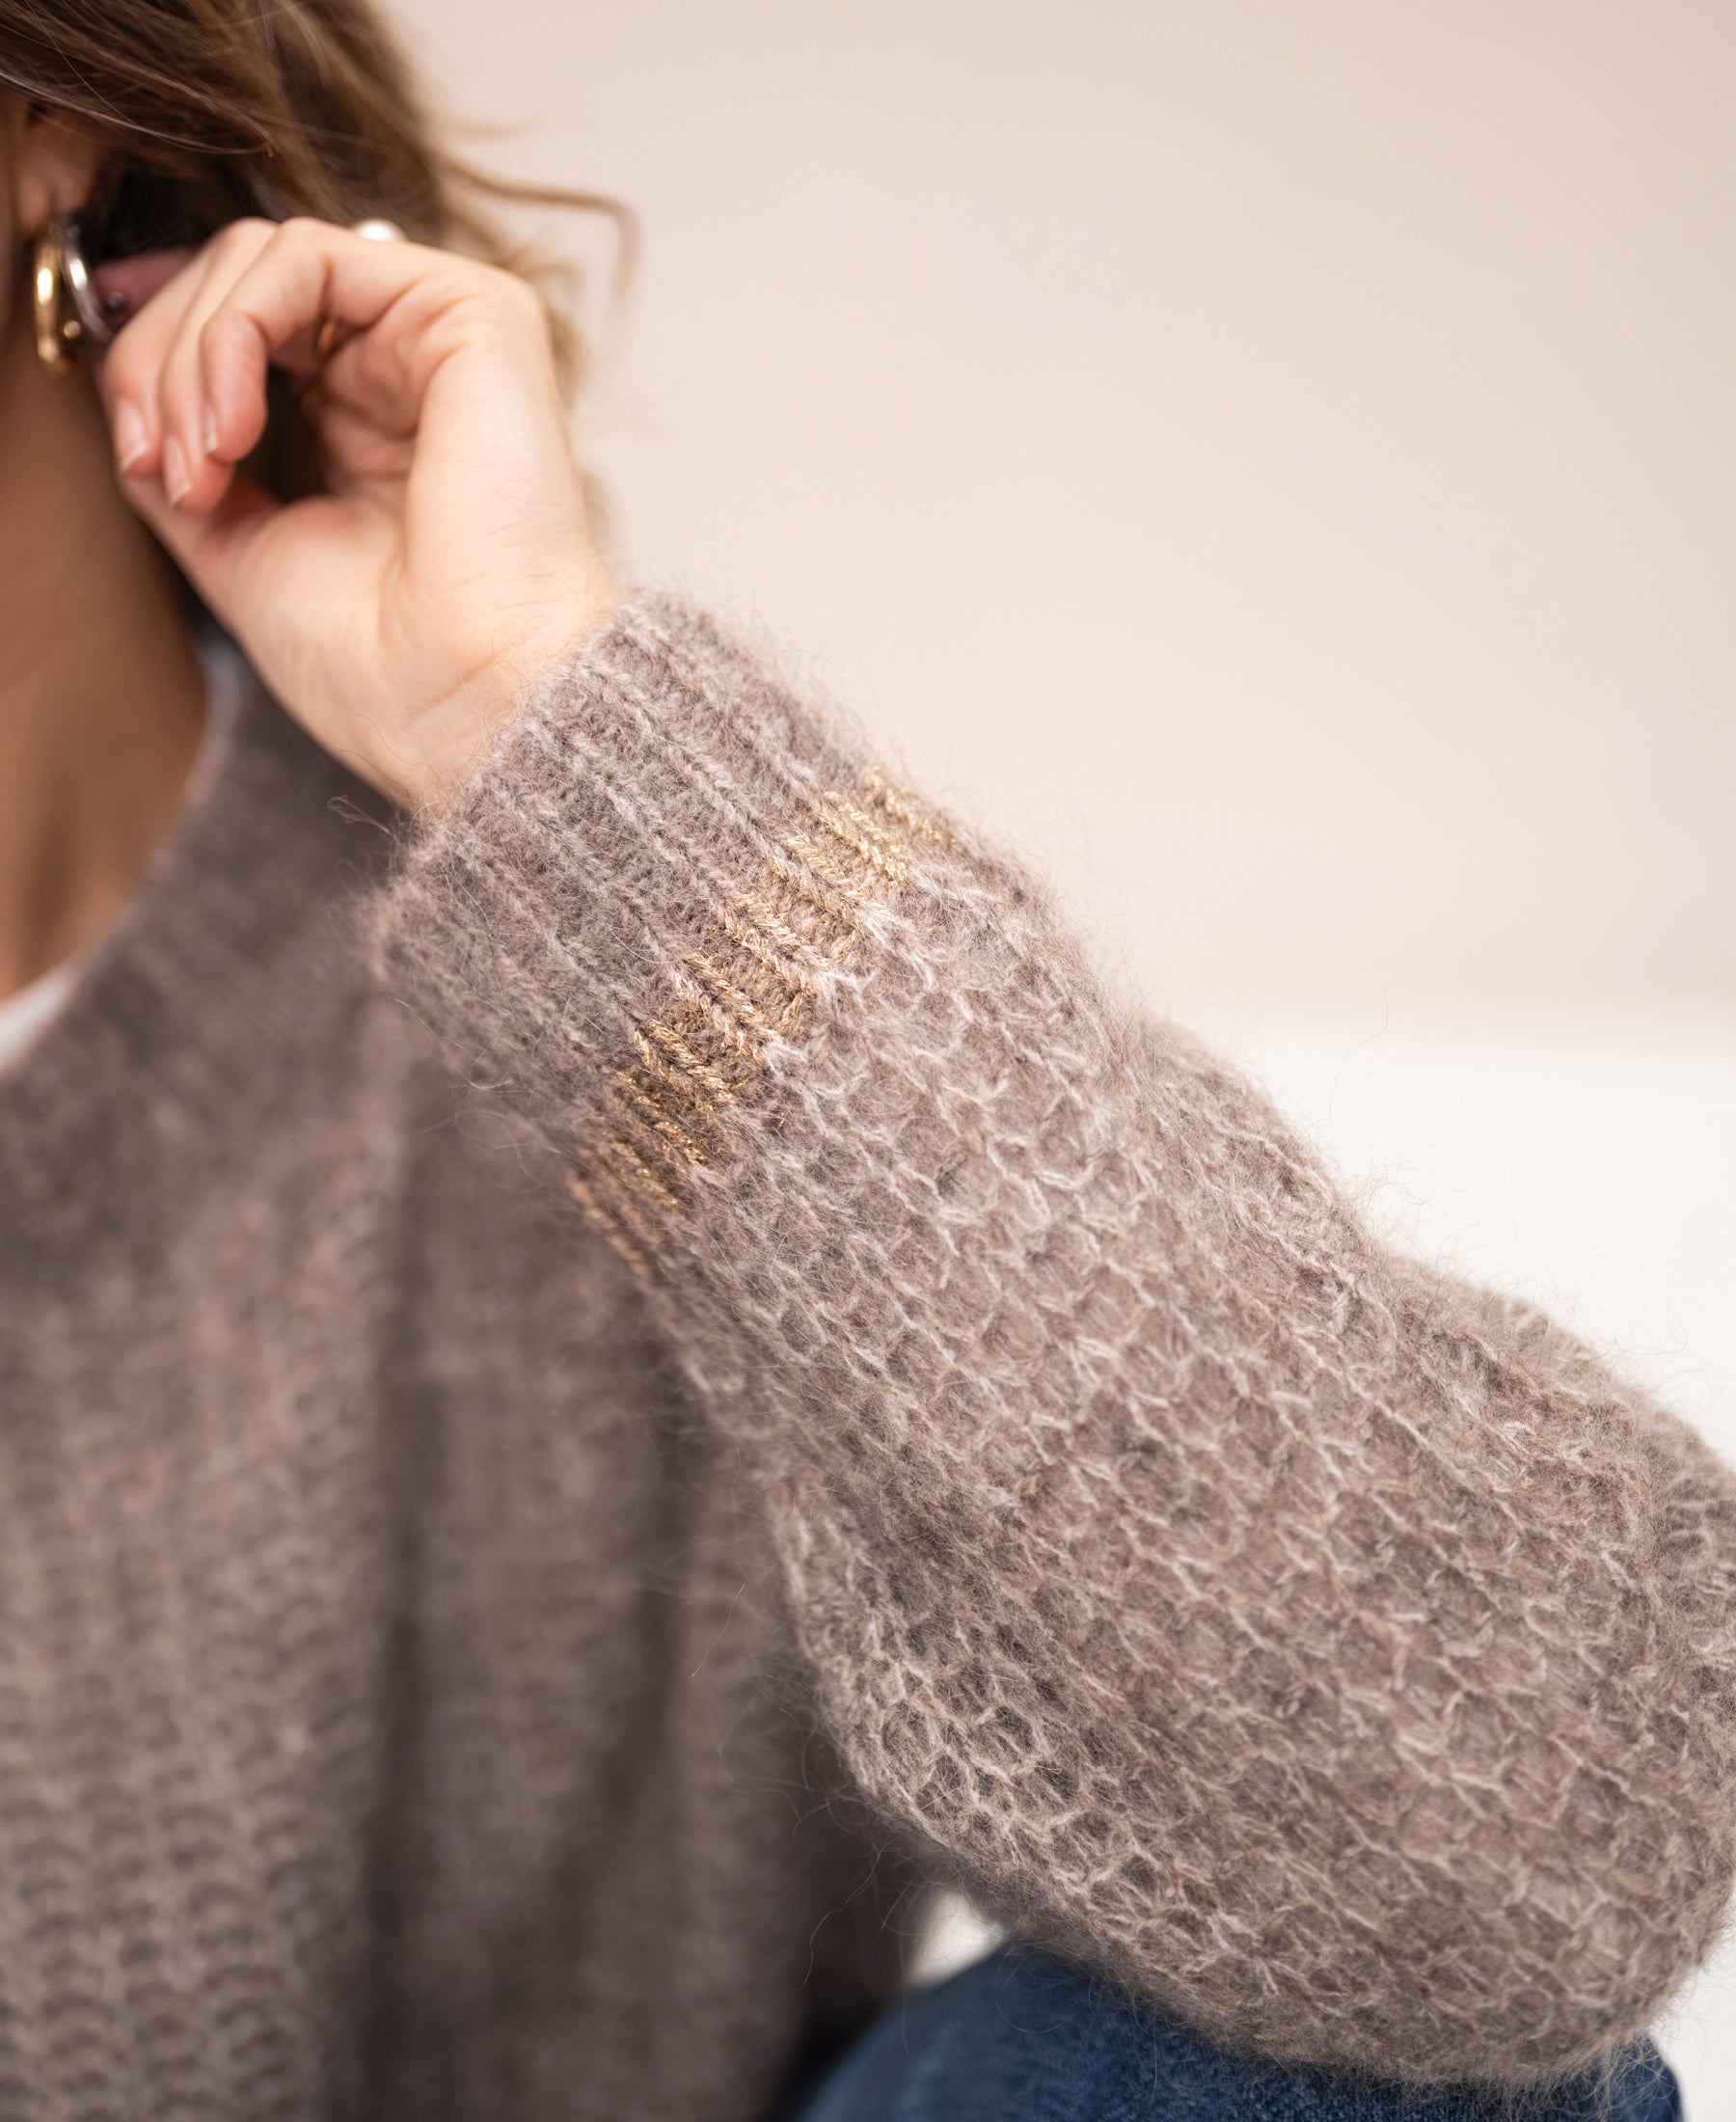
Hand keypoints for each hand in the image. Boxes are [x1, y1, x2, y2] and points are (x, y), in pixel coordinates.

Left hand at [97, 218, 617, 807]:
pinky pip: (306, 256)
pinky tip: (235, 423)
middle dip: (160, 362)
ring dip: (191, 353)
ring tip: (203, 460)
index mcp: (368, 421)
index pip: (240, 329)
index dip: (158, 363)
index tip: (136, 451)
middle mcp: (407, 367)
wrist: (469, 703)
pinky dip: (236, 327)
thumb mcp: (241, 546)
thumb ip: (185, 459)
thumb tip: (129, 397)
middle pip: (237, 280)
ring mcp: (439, 335)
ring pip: (260, 257)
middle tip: (160, 463)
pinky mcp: (470, 311)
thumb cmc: (389, 666)